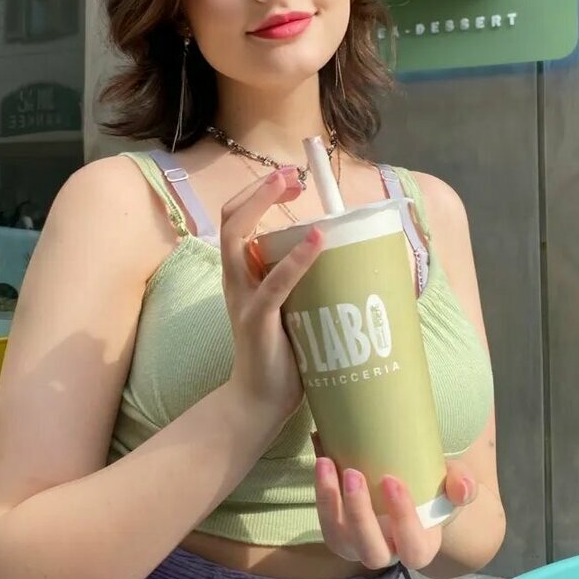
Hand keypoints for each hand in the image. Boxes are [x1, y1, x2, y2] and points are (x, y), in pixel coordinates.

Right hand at [221, 168, 324, 420]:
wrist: (258, 403)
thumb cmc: (282, 355)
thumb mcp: (292, 307)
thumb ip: (304, 282)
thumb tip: (348, 256)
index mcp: (242, 275)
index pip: (236, 220)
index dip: (258, 193)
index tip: (291, 181)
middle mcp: (235, 280)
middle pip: (230, 219)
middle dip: (258, 189)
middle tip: (291, 175)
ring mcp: (242, 299)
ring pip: (237, 239)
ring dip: (262, 205)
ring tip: (290, 183)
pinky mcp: (257, 320)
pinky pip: (274, 284)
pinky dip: (296, 259)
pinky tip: (318, 239)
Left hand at [313, 434, 476, 570]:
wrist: (412, 489)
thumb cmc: (435, 490)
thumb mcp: (455, 484)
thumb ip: (463, 485)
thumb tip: (461, 487)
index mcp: (420, 547)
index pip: (413, 548)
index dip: (402, 519)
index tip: (391, 480)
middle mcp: (387, 554)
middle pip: (370, 550)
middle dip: (359, 514)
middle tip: (353, 473)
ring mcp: (358, 546)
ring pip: (339, 539)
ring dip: (329, 504)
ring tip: (325, 464)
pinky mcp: (338, 532)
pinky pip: (324, 522)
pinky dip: (319, 493)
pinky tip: (320, 461)